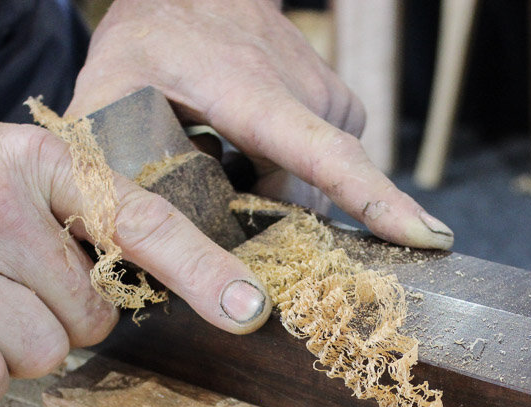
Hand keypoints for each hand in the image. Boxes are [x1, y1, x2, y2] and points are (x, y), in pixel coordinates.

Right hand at [0, 90, 269, 406]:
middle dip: (62, 323)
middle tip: (8, 292)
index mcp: (37, 163)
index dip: (203, 270)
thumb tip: (138, 283)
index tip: (250, 309)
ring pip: (42, 356)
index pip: (141, 221)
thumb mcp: (3, 166)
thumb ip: (70, 214)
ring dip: (16, 352)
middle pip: (91, 318)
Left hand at [66, 0, 454, 249]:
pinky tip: (254, 151)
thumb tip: (115, 237)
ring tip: (229, 161)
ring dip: (276, 196)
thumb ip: (107, 163)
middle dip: (276, 225)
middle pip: (312, 195)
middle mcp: (306, 91)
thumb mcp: (106, 94)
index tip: (424, 236)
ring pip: (316, 185)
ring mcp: (330, 95)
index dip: (375, 201)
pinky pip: (325, 167)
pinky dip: (292, 176)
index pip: (326, 154)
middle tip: (225, 206)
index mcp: (253, 92)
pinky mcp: (342, 103)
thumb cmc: (146, 44)